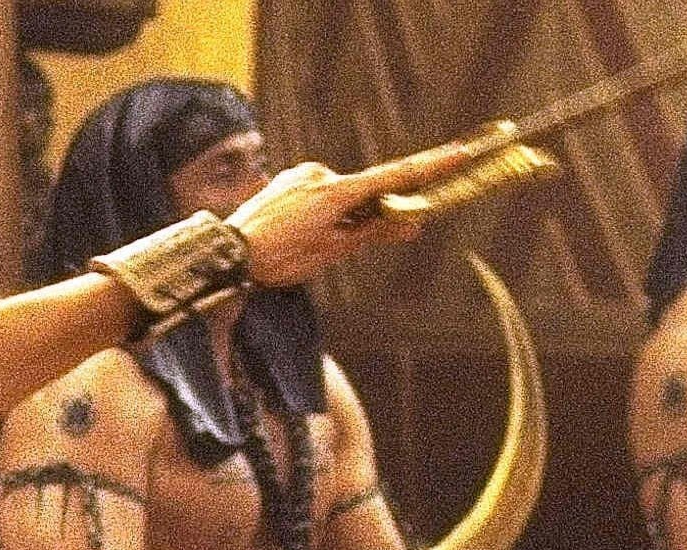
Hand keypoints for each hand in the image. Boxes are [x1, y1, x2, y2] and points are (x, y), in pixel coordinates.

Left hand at [230, 131, 505, 287]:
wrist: (226, 252)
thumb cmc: (280, 258)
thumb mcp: (331, 252)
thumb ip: (372, 233)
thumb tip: (411, 225)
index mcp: (337, 192)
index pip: (395, 177)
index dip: (430, 167)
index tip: (460, 153)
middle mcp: (322, 174)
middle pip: (366, 192)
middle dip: (370, 216)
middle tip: (343, 245)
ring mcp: (303, 174)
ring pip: (341, 196)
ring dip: (342, 218)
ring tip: (310, 247)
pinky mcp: (290, 179)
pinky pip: (320, 194)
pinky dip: (324, 212)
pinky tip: (300, 235)